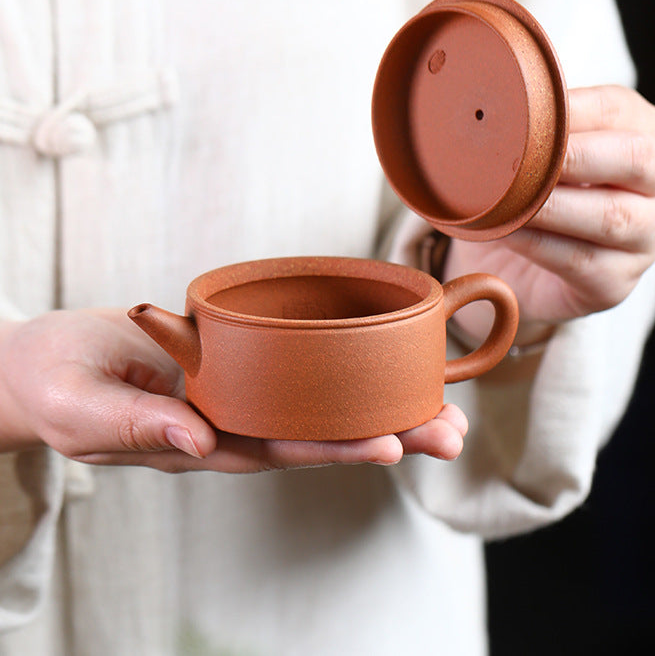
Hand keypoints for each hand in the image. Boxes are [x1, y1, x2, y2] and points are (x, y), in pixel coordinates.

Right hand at [0, 309, 466, 470]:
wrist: (48, 366)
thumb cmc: (58, 389)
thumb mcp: (84, 413)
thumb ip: (136, 430)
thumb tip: (196, 442)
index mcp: (199, 444)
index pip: (278, 450)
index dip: (334, 449)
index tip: (390, 444)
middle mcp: (231, 422)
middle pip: (316, 433)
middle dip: (384, 433)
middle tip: (450, 433)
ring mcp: (237, 392)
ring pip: (317, 404)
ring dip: (379, 405)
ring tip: (444, 409)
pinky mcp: (236, 359)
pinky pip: (296, 366)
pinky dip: (341, 365)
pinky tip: (384, 363)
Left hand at [444, 85, 654, 332]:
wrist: (521, 263)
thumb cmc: (534, 189)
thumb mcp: (539, 147)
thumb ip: (529, 123)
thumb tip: (486, 99)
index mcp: (641, 130)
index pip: (616, 109)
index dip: (571, 108)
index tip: (524, 109)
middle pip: (636, 160)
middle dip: (576, 156)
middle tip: (522, 155)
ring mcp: (647, 236)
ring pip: (611, 217)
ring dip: (551, 205)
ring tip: (506, 197)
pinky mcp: (617, 282)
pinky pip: (580, 261)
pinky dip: (537, 243)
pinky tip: (505, 230)